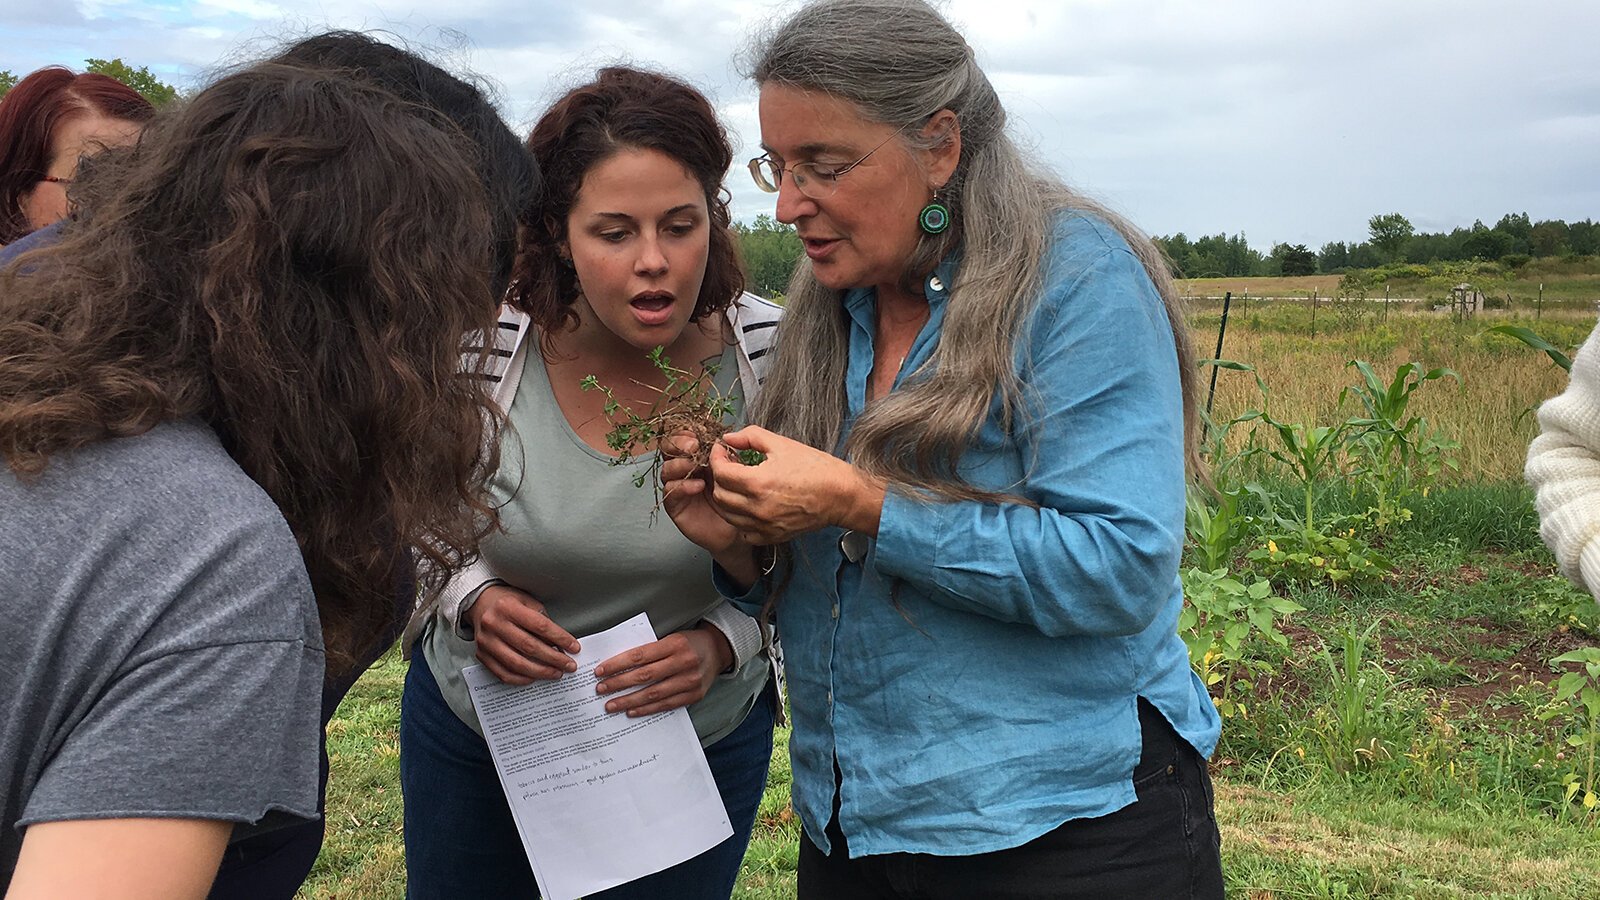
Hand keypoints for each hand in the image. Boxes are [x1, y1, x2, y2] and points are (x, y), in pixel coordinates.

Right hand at [467, 584, 579, 684]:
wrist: (479, 603)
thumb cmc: (508, 602)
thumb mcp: (527, 601)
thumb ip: (542, 620)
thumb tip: (560, 645)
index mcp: (508, 607)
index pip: (540, 626)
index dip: (560, 638)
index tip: (574, 647)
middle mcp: (494, 624)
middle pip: (529, 647)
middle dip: (554, 659)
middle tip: (569, 665)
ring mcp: (486, 641)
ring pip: (517, 663)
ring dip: (540, 672)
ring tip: (556, 673)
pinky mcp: (481, 654)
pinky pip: (503, 673)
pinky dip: (521, 679)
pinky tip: (535, 678)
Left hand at [593, 624, 732, 716]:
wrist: (718, 651)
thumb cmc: (688, 643)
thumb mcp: (670, 638)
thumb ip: (649, 651)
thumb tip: (617, 666)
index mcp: (675, 644)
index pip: (640, 656)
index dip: (617, 664)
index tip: (600, 671)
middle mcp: (684, 663)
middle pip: (644, 676)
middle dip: (618, 684)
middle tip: (601, 690)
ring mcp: (690, 681)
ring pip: (653, 694)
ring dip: (629, 701)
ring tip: (611, 705)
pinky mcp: (694, 696)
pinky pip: (666, 705)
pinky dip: (647, 709)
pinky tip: (631, 711)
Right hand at [660, 432, 758, 585]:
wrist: (739, 530)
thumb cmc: (741, 498)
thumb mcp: (742, 469)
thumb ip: (735, 451)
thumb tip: (728, 437)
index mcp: (699, 456)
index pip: (683, 437)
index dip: (686, 433)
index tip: (699, 432)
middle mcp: (685, 469)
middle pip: (669, 450)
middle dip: (679, 444)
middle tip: (694, 446)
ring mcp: (679, 486)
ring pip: (667, 469)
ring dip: (680, 464)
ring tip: (697, 465)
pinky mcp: (676, 505)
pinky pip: (671, 492)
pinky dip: (683, 486)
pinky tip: (699, 486)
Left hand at [709, 426, 886, 544]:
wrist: (841, 495)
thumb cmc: (816, 468)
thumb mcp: (782, 444)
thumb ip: (751, 436)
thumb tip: (729, 438)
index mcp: (758, 482)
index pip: (720, 472)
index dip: (716, 459)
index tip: (722, 452)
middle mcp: (758, 508)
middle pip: (719, 495)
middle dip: (718, 478)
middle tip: (728, 466)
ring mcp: (764, 525)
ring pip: (727, 515)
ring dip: (726, 498)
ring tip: (736, 484)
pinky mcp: (771, 536)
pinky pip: (743, 531)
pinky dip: (740, 519)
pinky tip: (749, 505)